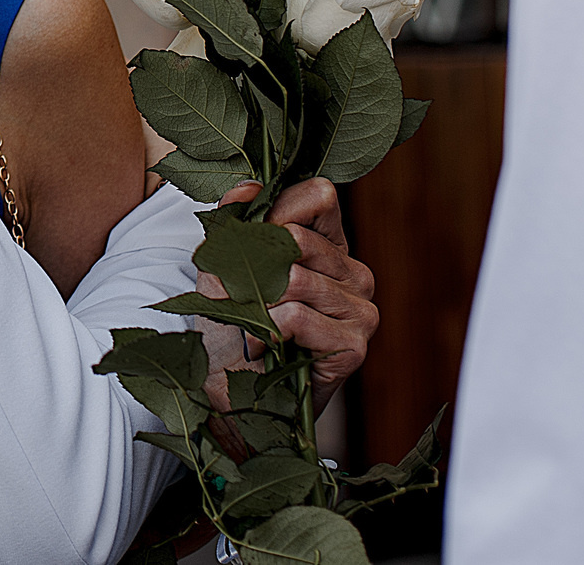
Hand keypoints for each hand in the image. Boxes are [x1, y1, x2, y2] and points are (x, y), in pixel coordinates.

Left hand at [213, 178, 378, 403]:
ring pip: (295, 277)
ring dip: (257, 305)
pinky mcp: (354, 346)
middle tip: (247, 299)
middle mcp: (354, 274)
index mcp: (329, 246)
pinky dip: (266, 332)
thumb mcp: (222, 265)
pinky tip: (265, 349)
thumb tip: (248, 187)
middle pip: (299, 237)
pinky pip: (297, 316)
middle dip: (255, 267)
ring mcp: (360, 310)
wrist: (229, 396)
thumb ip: (235, 221)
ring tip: (255, 327)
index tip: (249, 239)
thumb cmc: (230, 329)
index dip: (276, 209)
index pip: (319, 195)